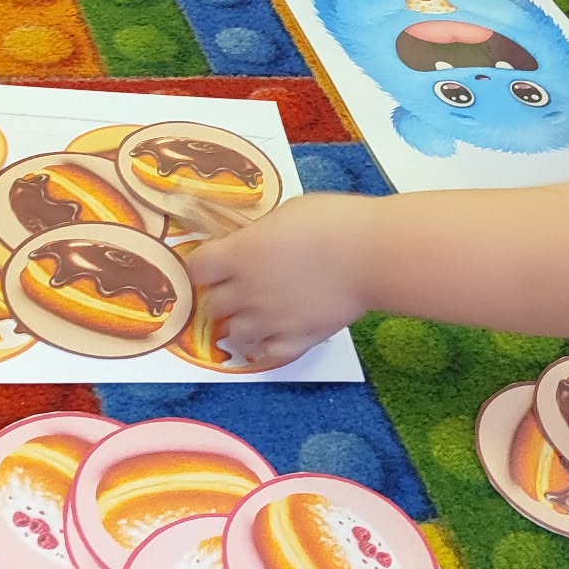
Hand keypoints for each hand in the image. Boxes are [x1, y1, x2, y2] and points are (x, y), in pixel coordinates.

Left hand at [187, 192, 380, 363]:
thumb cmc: (332, 221)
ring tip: (258, 314)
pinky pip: (267, 356)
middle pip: (212, 305)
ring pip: (234, 335)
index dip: (203, 267)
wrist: (371, 255)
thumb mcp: (286, 212)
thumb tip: (252, 243)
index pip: (196, 269)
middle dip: (221, 297)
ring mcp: (270, 321)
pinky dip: (265, 350)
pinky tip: (273, 338)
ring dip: (240, 325)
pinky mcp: (296, 340)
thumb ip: (260, 234)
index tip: (215, 263)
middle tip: (239, 287)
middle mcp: (246, 291)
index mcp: (239, 254)